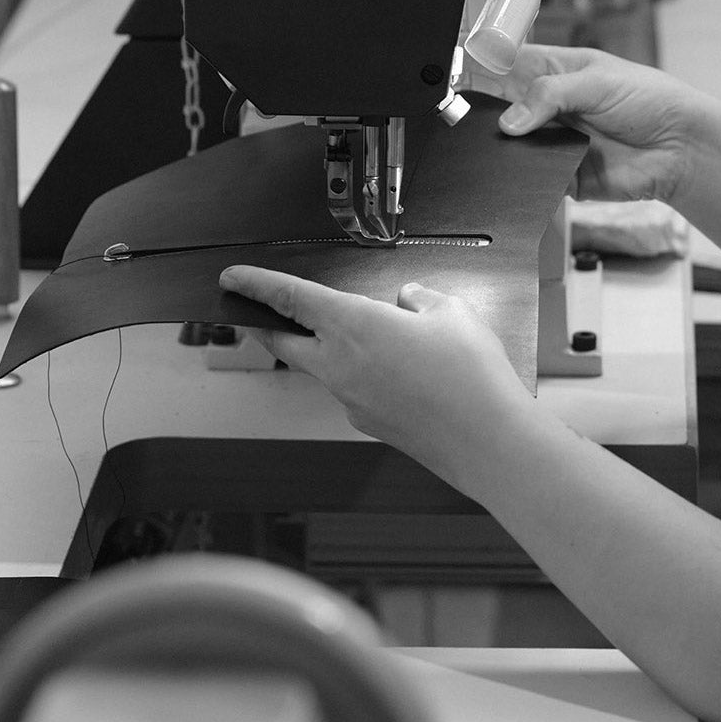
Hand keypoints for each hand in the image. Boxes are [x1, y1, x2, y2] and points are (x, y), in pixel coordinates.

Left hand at [219, 267, 536, 489]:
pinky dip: (363, 375)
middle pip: (284, 343)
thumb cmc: (471, 375)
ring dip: (328, 350)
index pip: (289, 299)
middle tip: (259, 313)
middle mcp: (340, 365)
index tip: (233, 278)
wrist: (487, 443)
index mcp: (353, 326)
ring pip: (322, 367)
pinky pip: (354, 390)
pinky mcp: (369, 424)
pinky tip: (403, 372)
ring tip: (375, 336)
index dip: (256, 285)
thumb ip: (422, 299)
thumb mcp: (454, 312)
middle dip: (267, 326)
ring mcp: (351, 400)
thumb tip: (407, 301)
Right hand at [486, 44, 698, 201]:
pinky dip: (529, 178)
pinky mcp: (562, 176)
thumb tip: (510, 121)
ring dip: (510, 149)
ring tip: (515, 144)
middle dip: (491, 115)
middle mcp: (550, 107)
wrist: (681, 148)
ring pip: (514, 147)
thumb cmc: (652, 100)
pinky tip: (534, 170)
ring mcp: (554, 142)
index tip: (462, 72)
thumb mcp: (598, 82)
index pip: (508, 64)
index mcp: (555, 71)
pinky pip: (533, 179)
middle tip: (485, 118)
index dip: (485, 67)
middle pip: (502, 109)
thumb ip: (549, 96)